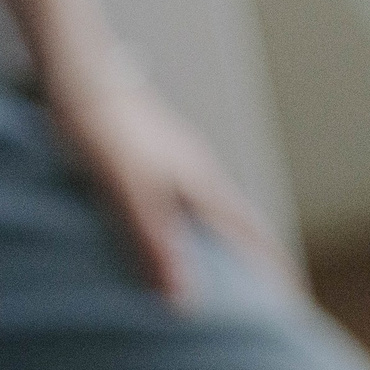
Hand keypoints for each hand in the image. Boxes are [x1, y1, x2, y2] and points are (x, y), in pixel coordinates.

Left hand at [44, 57, 293, 306]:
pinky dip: (183, 224)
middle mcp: (193, 170)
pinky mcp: (143, 152)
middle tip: (265, 301)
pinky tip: (161, 229)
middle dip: (255, 259)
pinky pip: (176, 198)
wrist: (74, 64)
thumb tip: (186, 304)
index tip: (295, 304)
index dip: (274, 269)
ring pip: (207, 209)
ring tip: (218, 276)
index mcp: (201, 182)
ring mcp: (170, 158)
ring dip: (220, 241)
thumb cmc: (100, 124)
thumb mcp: (127, 188)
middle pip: (238, 221)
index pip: (253, 234)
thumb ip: (155, 241)